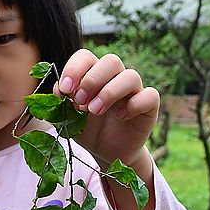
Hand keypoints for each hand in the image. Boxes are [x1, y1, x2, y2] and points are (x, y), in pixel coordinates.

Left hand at [55, 49, 159, 170]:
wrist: (106, 152)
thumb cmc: (87, 129)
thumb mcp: (69, 117)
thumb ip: (62, 101)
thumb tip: (60, 88)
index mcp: (93, 74)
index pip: (85, 57)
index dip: (75, 69)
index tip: (65, 89)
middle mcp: (115, 77)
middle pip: (111, 61)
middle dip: (92, 80)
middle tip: (80, 102)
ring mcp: (134, 90)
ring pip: (130, 76)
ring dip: (109, 92)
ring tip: (95, 111)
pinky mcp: (149, 106)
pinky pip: (150, 96)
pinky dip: (134, 105)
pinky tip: (121, 117)